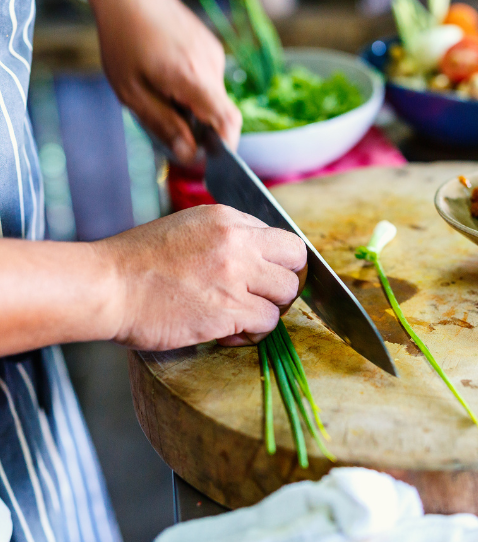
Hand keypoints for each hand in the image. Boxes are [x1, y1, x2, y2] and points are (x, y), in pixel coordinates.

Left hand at [87, 0, 240, 162]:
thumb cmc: (124, 40)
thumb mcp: (132, 92)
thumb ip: (163, 125)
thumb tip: (188, 155)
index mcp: (192, 79)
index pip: (228, 120)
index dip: (227, 146)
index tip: (214, 160)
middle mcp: (210, 66)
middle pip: (219, 112)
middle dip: (200, 127)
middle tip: (170, 124)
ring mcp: (214, 55)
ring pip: (212, 97)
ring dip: (193, 105)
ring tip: (162, 91)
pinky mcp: (211, 48)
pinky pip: (208, 80)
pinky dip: (193, 88)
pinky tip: (169, 76)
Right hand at [95, 205, 306, 350]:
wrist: (106, 286)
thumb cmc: (136, 263)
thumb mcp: (187, 228)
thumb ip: (225, 237)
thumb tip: (256, 256)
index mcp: (227, 218)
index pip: (282, 238)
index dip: (277, 262)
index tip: (263, 278)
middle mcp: (238, 242)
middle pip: (296, 262)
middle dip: (283, 283)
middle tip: (261, 298)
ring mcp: (236, 275)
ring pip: (286, 294)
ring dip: (268, 310)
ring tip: (240, 317)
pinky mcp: (230, 309)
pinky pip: (267, 323)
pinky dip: (253, 333)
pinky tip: (228, 332)